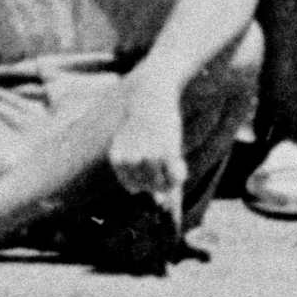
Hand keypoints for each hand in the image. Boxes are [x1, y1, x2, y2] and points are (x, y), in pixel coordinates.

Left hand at [106, 72, 189, 212]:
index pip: (133, 187)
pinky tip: (178, 163)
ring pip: (163, 186)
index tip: (148, 161)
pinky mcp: (168, 151)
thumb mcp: (134, 146)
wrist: (150, 94)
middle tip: (161, 158)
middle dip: (157, 180)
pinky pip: (175, 178)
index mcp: (118, 159)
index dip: (144, 179)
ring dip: (169, 178)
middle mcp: (132, 160)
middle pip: (149, 188)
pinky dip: (179, 175)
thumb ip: (144, 176)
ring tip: (169, 158)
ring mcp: (150, 156)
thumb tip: (161, 202)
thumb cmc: (142, 122)